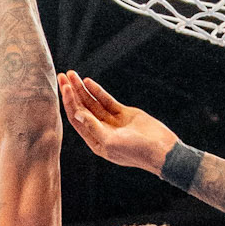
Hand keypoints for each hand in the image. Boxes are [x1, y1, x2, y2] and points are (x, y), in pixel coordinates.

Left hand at [58, 74, 177, 175]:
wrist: (161, 149)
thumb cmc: (136, 151)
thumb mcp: (111, 141)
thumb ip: (93, 128)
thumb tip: (77, 114)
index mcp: (96, 142)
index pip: (77, 119)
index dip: (70, 103)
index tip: (64, 87)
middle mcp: (101, 131)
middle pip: (82, 109)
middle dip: (72, 92)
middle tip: (62, 76)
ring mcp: (112, 122)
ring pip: (93, 103)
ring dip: (82, 89)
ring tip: (72, 74)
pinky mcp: (123, 114)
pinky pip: (106, 101)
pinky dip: (98, 91)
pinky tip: (88, 82)